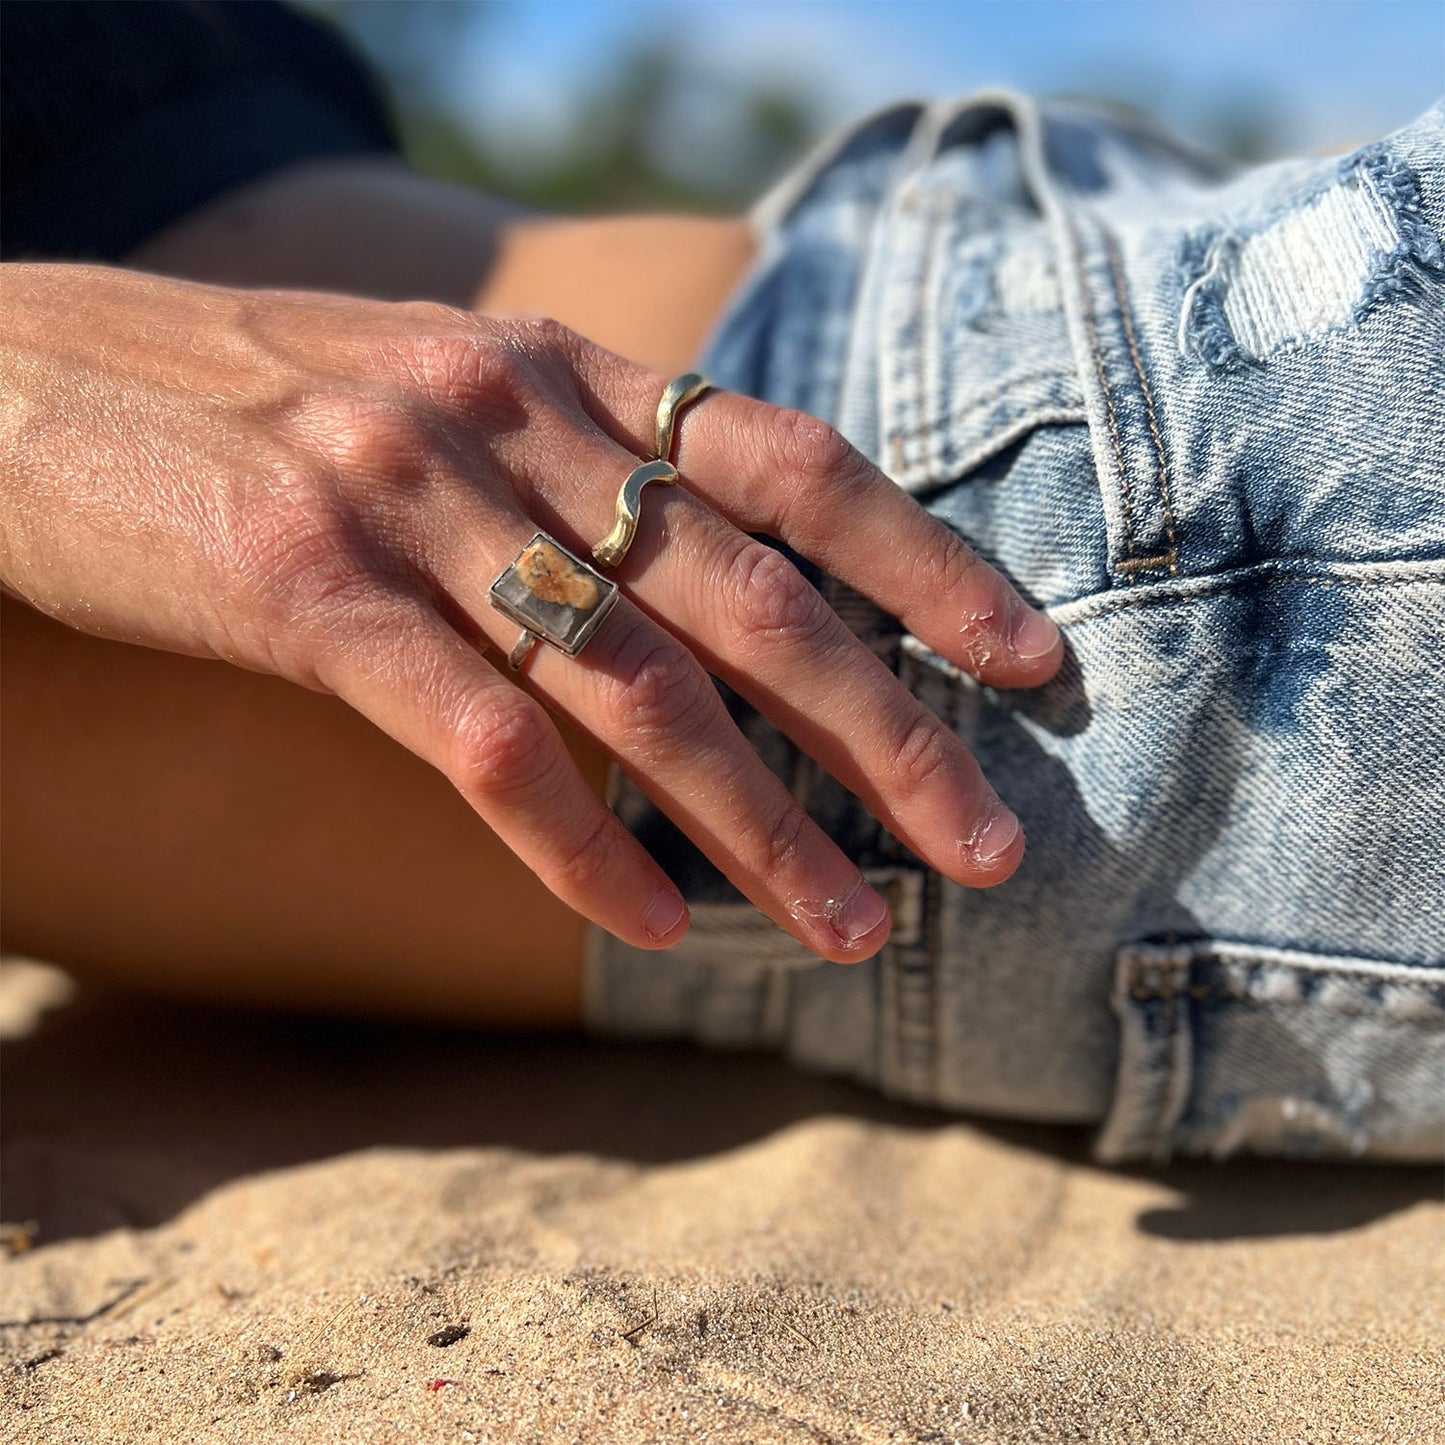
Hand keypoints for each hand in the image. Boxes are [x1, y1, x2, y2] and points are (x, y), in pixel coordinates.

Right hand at [0, 264, 1061, 961]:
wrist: (26, 373)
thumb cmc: (258, 405)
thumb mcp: (446, 401)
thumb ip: (581, 472)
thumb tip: (717, 597)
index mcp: (565, 372)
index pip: (798, 465)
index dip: (928, 564)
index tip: (1032, 664)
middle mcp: (511, 419)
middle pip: (754, 601)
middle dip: (889, 737)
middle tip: (988, 851)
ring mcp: (408, 499)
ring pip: (636, 690)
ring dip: (760, 828)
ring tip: (850, 931)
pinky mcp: (304, 588)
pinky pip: (479, 743)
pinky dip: (577, 848)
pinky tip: (650, 929)